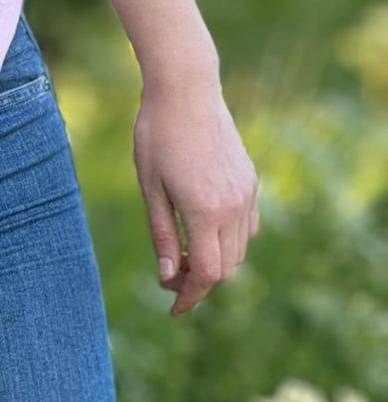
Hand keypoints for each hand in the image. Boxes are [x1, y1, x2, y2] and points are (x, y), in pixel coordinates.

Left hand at [132, 79, 259, 315]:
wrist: (186, 91)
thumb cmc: (156, 136)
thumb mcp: (150, 189)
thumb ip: (163, 235)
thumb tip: (168, 277)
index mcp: (205, 211)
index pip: (207, 274)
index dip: (190, 297)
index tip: (173, 310)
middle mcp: (234, 206)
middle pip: (226, 268)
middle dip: (200, 281)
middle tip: (170, 278)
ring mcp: (247, 193)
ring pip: (240, 250)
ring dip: (216, 262)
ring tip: (183, 256)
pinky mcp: (250, 182)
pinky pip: (247, 227)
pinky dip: (228, 241)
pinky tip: (202, 232)